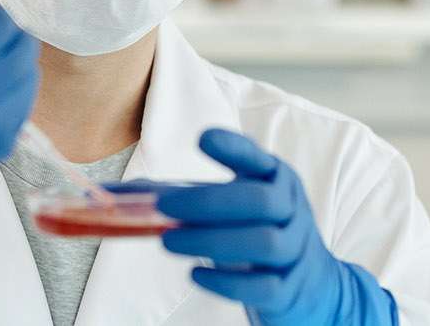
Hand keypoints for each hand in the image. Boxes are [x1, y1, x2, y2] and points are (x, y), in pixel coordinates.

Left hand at [155, 130, 397, 325]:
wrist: (316, 285)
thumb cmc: (261, 234)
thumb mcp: (237, 208)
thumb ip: (184, 198)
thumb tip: (113, 196)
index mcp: (276, 181)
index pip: (259, 159)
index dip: (233, 148)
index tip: (202, 139)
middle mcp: (291, 210)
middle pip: (260, 201)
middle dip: (209, 203)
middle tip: (164, 208)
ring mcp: (294, 251)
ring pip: (263, 242)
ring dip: (211, 240)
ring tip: (168, 241)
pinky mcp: (288, 290)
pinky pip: (262, 286)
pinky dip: (226, 281)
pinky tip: (195, 274)